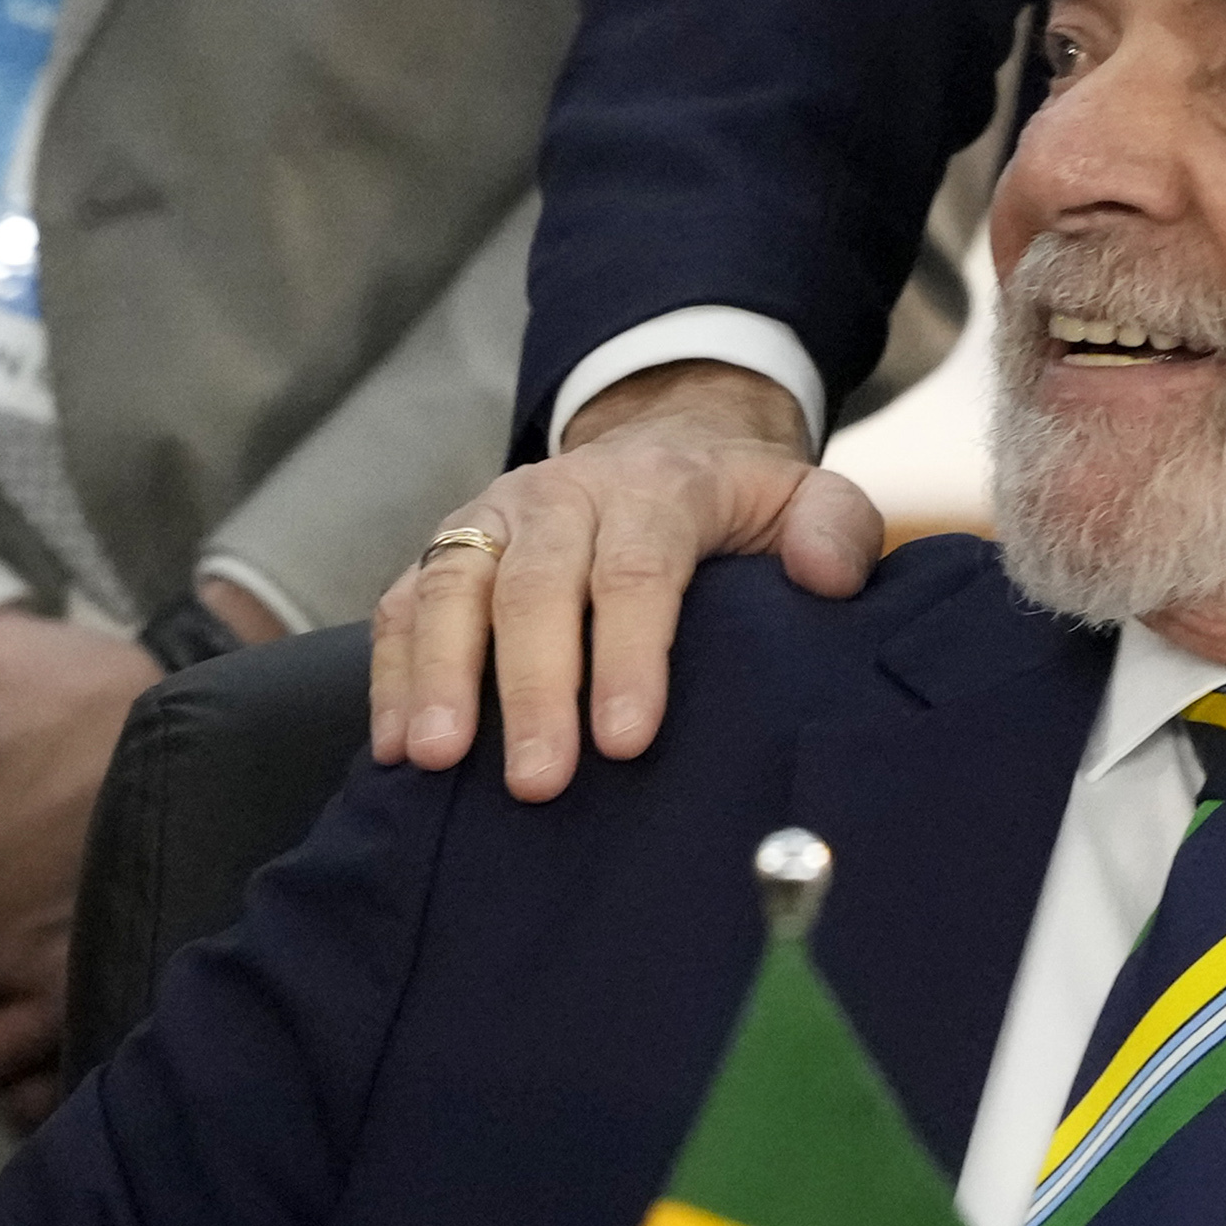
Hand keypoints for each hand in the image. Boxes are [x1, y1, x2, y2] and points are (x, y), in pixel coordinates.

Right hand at [367, 361, 880, 797]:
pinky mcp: (445, 551)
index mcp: (656, 487)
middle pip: (536, 585)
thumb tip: (826, 578)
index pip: (637, 568)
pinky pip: (401, 604)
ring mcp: (494, 520)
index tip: (629, 738)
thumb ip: (834, 529)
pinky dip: (391, 671)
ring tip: (439, 758)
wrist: (661, 445)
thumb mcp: (804, 498)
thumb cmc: (734, 506)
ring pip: (452, 586)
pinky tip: (396, 746)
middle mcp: (563, 494)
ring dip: (440, 674)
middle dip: (534, 686)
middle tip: (540, 780)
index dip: (629, 654)